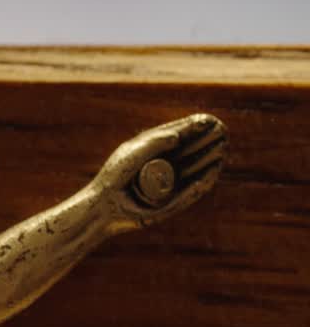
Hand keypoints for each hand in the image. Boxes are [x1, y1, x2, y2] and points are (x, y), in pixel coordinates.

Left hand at [93, 113, 227, 231]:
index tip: (210, 120)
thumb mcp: (132, 155)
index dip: (195, 127)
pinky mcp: (170, 202)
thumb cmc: (114, 177)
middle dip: (207, 141)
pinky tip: (212, 171)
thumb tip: (178, 135)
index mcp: (155, 150)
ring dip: (209, 158)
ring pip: (194, 170)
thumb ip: (153, 143)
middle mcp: (165, 166)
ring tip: (222, 149)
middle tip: (222, 133)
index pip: (180, 135)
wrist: (104, 206)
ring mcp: (169, 184)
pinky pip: (190, 192)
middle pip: (191, 151)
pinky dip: (202, 183)